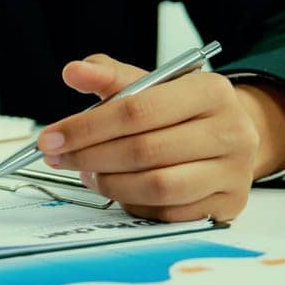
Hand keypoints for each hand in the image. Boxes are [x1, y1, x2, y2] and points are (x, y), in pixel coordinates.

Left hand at [37, 54, 284, 222]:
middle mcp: (231, 131)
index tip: (50, 138)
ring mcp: (233, 173)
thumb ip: (110, 77)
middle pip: (144, 150)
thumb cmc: (179, 110)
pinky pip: (168, 213)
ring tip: (88, 174)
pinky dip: (133, 204)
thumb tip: (73, 71)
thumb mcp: (150, 85)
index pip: (137, 110)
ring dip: (110, 184)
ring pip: (156, 187)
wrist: (228, 135)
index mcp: (210, 91)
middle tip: (59, 159)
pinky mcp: (228, 205)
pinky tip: (119, 190)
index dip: (87, 127)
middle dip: (90, 157)